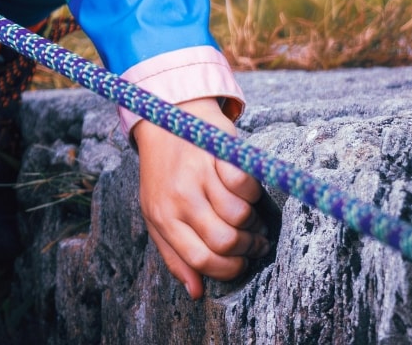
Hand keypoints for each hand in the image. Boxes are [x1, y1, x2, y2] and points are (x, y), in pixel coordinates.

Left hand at [132, 96, 267, 298]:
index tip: (241, 265)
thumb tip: (196, 292)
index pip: (199, 260)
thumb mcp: (157, 216)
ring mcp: (198, 174)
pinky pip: (246, 184)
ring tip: (252, 219)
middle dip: (247, 248)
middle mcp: (178, 197)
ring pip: (240, 215)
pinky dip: (252, 191)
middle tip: (254, 243)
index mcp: (162, 218)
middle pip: (225, 241)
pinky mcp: (216, 152)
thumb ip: (175, 256)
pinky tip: (247, 191)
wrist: (166, 119)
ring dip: (253, 221)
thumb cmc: (163, 174)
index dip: (228, 270)